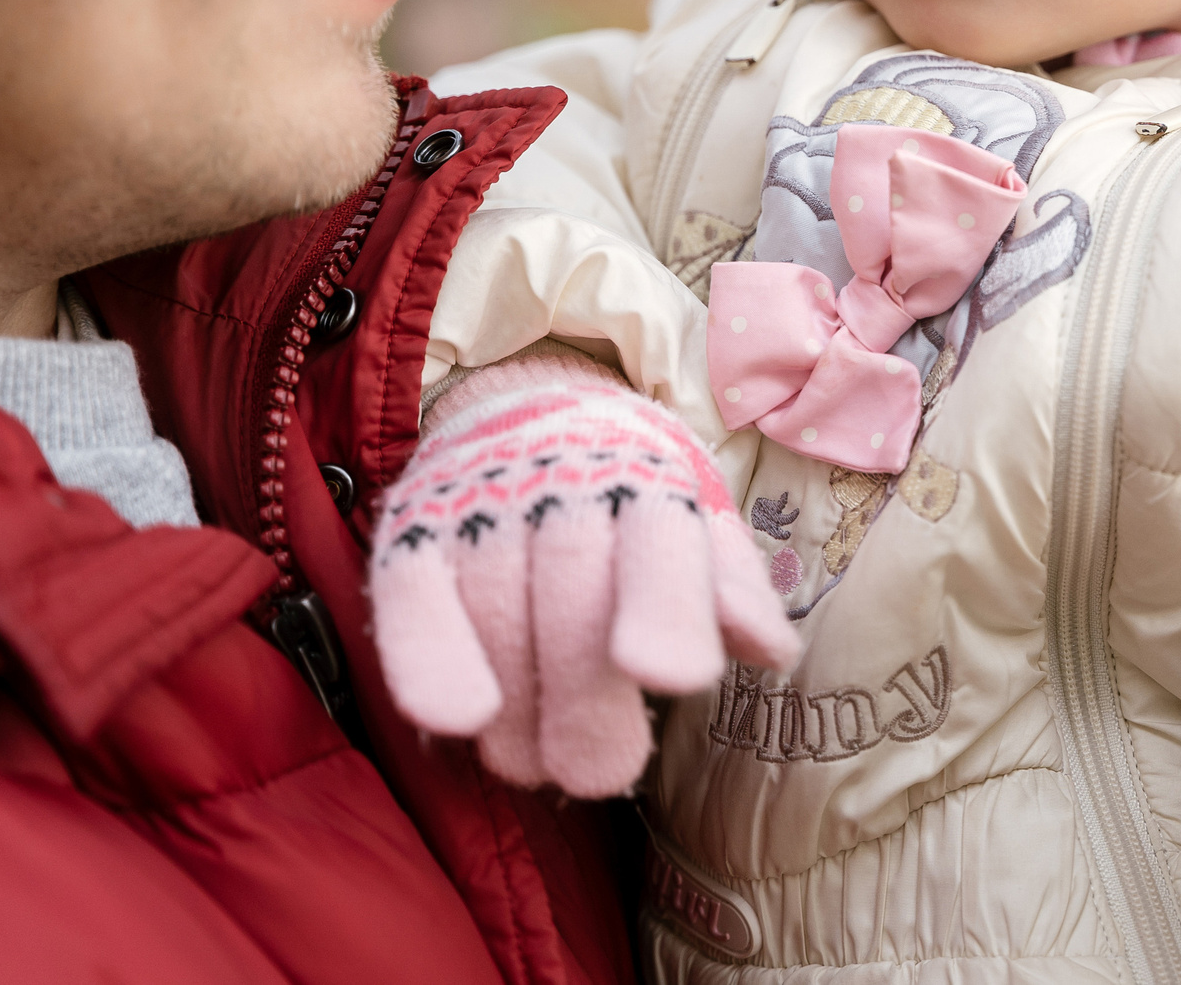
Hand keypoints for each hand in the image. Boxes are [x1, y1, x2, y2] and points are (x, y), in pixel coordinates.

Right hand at [370, 345, 798, 796]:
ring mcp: (483, 503)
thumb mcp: (697, 526)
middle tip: (599, 774)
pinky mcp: (413, 530)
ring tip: (537, 765)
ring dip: (517, 705)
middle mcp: (565, 480)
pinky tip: (458, 722)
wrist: (527, 406)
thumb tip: (769, 651)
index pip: (662, 542)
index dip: (666, 608)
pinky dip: (428, 661)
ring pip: (494, 608)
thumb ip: (730, 590)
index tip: (670, 674)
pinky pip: (411, 598)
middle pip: (573, 591)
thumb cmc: (631, 495)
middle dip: (584, 695)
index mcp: (651, 480)